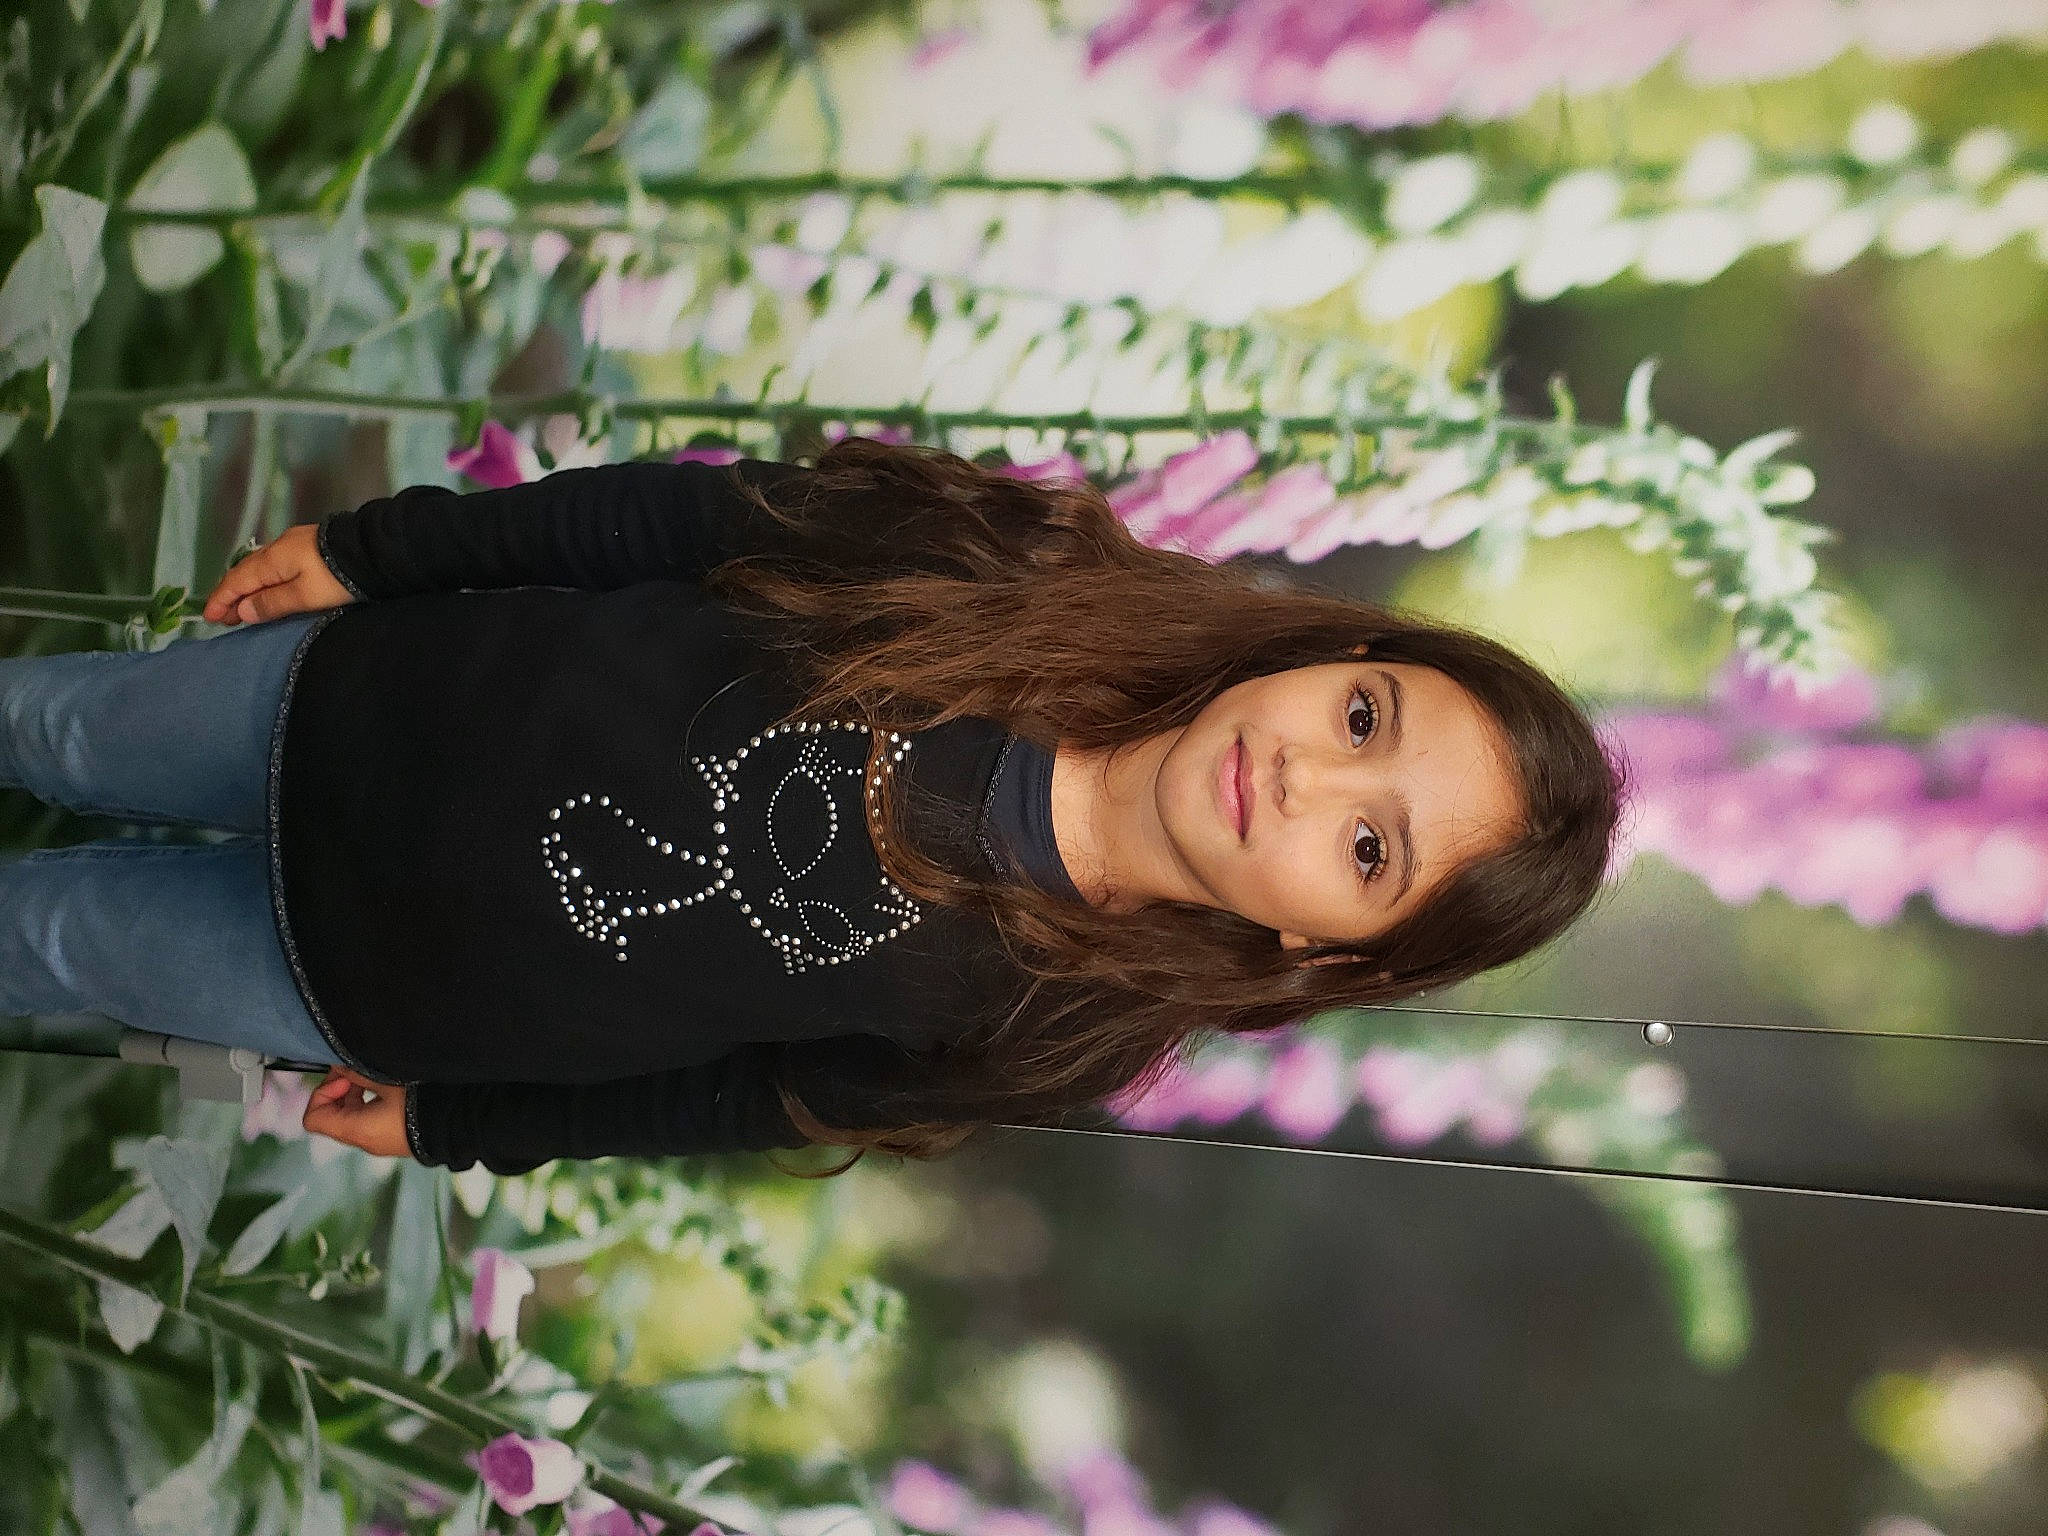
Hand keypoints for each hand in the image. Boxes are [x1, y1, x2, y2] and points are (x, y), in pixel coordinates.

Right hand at [202, 523, 355, 625]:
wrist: (374, 551)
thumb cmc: (338, 577)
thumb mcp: (305, 596)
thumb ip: (273, 603)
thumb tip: (242, 610)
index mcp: (272, 560)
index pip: (237, 581)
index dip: (222, 600)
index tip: (209, 618)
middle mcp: (277, 548)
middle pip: (246, 573)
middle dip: (232, 596)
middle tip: (224, 619)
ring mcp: (293, 544)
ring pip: (260, 568)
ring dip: (248, 588)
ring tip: (242, 608)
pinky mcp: (308, 546)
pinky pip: (274, 565)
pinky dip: (263, 580)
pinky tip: (267, 589)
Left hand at [302, 1066, 410, 1157]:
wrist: (456, 1125)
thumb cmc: (420, 1105)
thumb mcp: (389, 1083)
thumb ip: (359, 1073)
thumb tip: (339, 1065)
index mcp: (356, 1130)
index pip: (314, 1118)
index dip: (322, 1093)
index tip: (345, 1078)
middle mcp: (362, 1141)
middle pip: (330, 1116)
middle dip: (338, 1089)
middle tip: (356, 1071)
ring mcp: (376, 1141)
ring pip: (348, 1117)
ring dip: (353, 1095)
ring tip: (372, 1077)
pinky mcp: (389, 1138)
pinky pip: (365, 1120)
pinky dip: (366, 1103)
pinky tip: (385, 1089)